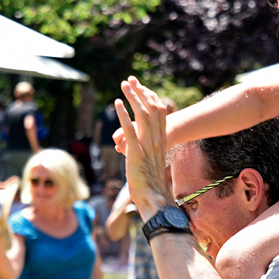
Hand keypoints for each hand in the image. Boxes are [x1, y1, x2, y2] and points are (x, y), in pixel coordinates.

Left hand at [114, 77, 172, 217]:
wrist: (154, 198)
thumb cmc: (151, 184)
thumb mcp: (151, 163)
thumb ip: (147, 152)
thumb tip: (141, 150)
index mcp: (161, 140)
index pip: (160, 112)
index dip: (151, 97)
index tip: (142, 87)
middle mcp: (156, 139)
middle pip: (152, 108)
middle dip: (141, 92)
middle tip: (131, 80)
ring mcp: (147, 145)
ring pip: (142, 114)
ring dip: (133, 97)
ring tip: (124, 85)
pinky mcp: (136, 152)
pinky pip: (130, 129)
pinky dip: (123, 114)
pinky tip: (117, 103)